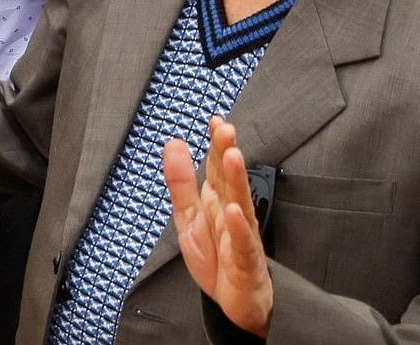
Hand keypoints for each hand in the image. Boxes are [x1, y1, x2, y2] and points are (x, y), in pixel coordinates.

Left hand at [165, 118, 274, 335]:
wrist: (233, 299)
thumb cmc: (215, 257)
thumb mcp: (188, 217)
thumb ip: (181, 182)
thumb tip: (174, 144)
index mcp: (217, 201)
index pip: (218, 168)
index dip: (216, 145)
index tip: (215, 120)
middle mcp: (232, 214)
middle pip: (230, 181)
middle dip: (228, 154)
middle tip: (226, 129)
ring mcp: (241, 236)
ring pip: (240, 204)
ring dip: (237, 181)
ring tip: (233, 156)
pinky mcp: (244, 261)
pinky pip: (242, 243)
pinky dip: (239, 228)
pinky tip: (234, 212)